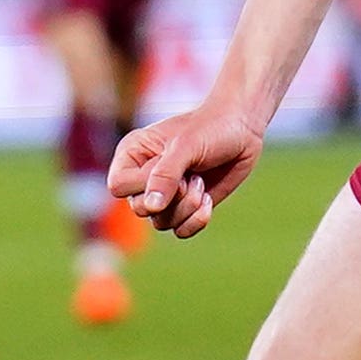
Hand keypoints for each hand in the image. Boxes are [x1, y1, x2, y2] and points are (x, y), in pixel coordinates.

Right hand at [111, 95, 265, 238]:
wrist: (241, 130)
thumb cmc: (210, 128)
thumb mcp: (185, 146)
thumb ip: (166, 175)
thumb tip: (151, 207)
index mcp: (132, 155)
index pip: (118, 186)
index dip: (144, 185)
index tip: (171, 169)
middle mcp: (143, 178)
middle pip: (140, 209)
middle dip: (172, 197)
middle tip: (192, 176)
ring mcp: (164, 195)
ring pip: (161, 223)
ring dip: (188, 207)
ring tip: (201, 182)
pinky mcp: (185, 208)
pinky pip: (180, 231)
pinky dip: (197, 220)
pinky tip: (208, 200)